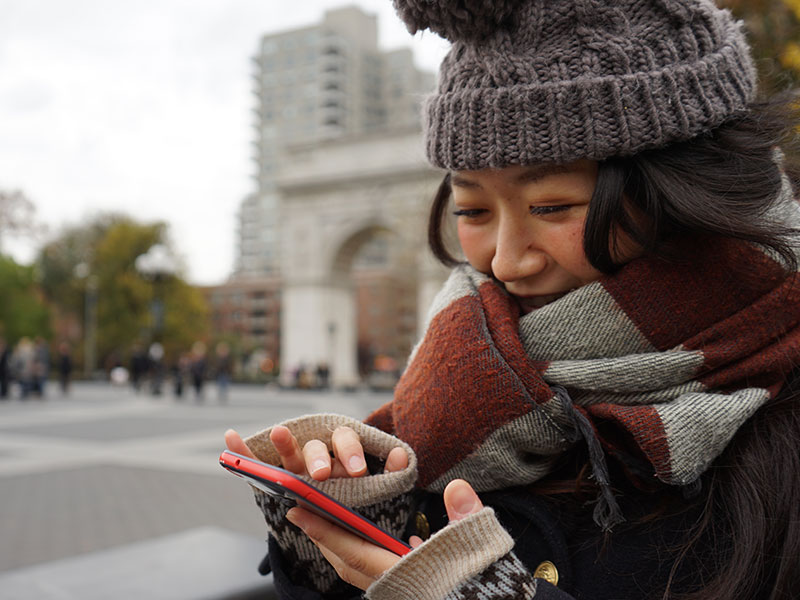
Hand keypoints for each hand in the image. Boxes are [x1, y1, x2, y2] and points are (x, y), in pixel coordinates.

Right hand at [224, 426, 408, 480]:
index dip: (351, 453)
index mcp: (344, 454)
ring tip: (278, 432)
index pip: (347, 443)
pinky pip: (257, 464)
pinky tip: (231, 437)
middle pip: (316, 448)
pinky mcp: (275, 478)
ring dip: (283, 442)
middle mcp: (319, 456)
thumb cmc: (360, 495)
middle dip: (318, 457)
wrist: (342, 518)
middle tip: (323, 474)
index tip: (357, 471)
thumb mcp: (378, 487)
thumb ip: (389, 471)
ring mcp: (296, 466)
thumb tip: (400, 455)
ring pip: (289, 453)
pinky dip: (243, 451)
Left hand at [286, 479, 483, 590]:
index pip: (356, 551)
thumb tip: (457, 488)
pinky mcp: (407, 591)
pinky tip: (366, 540)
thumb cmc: (486, 583)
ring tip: (323, 523)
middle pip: (347, 563)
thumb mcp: (479, 545)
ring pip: (356, 570)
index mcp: (405, 576)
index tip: (299, 513)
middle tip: (301, 511)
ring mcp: (399, 592)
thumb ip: (465, 517)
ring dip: (336, 546)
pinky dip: (360, 556)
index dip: (326, 532)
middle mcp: (395, 587)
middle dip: (322, 537)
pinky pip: (373, 573)